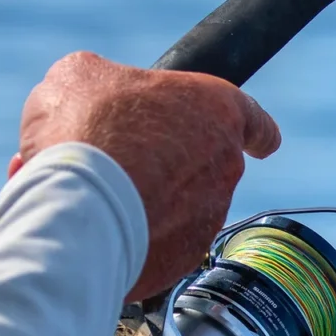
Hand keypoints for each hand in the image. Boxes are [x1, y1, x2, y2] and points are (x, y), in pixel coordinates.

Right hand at [8, 51, 280, 302]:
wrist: (77, 209)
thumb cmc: (86, 131)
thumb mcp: (81, 76)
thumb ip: (105, 82)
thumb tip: (95, 97)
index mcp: (217, 110)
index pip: (254, 121)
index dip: (253, 131)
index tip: (259, 143)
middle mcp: (225, 167)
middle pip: (203, 162)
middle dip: (165, 160)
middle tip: (114, 156)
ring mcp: (208, 218)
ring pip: (177, 205)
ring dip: (142, 197)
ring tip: (87, 191)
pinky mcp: (182, 260)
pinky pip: (158, 243)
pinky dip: (130, 234)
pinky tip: (90, 222)